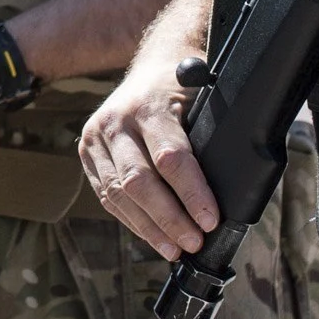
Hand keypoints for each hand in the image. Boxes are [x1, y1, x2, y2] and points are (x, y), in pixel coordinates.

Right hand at [78, 42, 217, 261]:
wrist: (151, 68)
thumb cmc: (184, 88)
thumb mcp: (203, 100)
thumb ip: (207, 140)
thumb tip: (231, 192)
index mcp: (148, 105)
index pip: (170, 157)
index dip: (192, 194)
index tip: (211, 220)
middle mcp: (115, 121)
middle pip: (139, 181)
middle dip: (170, 218)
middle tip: (194, 242)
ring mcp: (95, 138)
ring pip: (118, 194)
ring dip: (150, 228)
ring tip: (176, 249)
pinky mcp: (87, 154)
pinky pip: (107, 196)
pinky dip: (133, 221)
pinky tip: (154, 237)